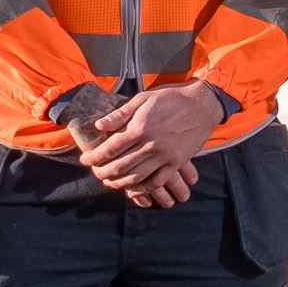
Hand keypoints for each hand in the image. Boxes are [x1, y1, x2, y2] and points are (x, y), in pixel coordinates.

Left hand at [74, 83, 223, 199]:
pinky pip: (157, 181)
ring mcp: (165, 156)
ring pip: (136, 177)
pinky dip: (143, 188)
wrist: (203, 104)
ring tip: (109, 182)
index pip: (110, 148)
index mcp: (139, 127)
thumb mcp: (143, 98)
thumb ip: (120, 114)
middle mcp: (150, 144)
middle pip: (120, 166)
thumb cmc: (171, 98)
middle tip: (95, 173)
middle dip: (103, 172)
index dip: (94, 156)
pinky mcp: (177, 162)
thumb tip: (99, 126)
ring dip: (119, 183)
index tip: (85, 160)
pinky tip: (134, 188)